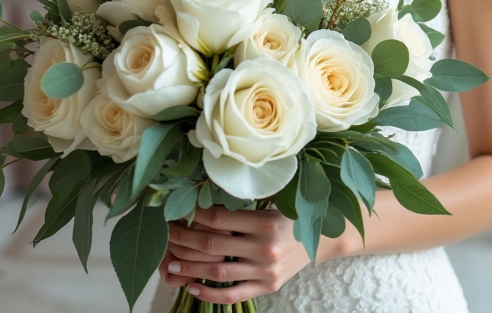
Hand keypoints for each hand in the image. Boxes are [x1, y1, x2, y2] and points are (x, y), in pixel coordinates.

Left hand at [159, 206, 314, 303]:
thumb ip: (244, 205)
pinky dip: (210, 294)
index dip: (193, 214)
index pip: (219, 218)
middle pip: (212, 244)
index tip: (177, 210)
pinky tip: (193, 288)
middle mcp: (265, 248)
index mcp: (265, 222)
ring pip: (218, 271)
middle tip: (165, 234)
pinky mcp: (268, 286)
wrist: (327, 238)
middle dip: (183, 239)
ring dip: (190, 268)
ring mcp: (266, 271)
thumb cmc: (294, 215)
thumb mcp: (273, 204)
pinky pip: (234, 294)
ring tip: (171, 264)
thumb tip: (206, 197)